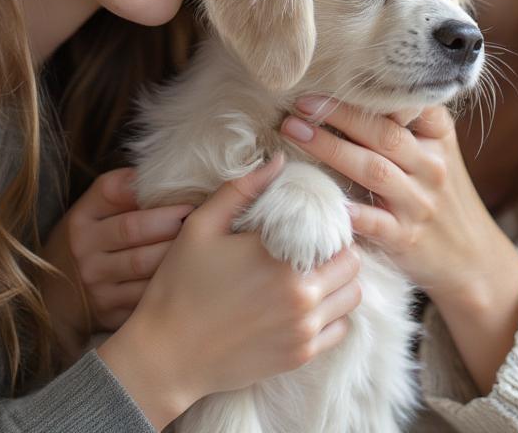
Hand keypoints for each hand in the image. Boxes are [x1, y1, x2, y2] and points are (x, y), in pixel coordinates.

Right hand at [39, 167, 192, 354]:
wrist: (55, 297)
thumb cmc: (88, 241)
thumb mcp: (91, 209)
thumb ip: (120, 189)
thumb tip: (161, 172)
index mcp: (81, 220)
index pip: (118, 197)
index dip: (154, 196)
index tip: (186, 199)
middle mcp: (85, 252)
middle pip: (135, 232)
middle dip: (172, 223)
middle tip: (202, 219)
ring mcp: (96, 286)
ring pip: (145, 268)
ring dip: (177, 254)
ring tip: (202, 244)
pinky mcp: (109, 314)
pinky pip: (147, 298)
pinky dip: (171, 287)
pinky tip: (190, 277)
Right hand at [98, 156, 362, 427]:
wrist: (166, 356)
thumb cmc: (179, 285)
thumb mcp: (202, 226)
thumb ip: (243, 189)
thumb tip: (279, 161)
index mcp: (280, 258)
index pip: (335, 233)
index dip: (329, 224)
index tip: (315, 222)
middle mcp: (301, 295)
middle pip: (351, 264)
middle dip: (338, 251)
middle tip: (316, 247)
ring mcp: (303, 330)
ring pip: (351, 297)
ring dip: (340, 282)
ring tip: (315, 273)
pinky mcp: (299, 356)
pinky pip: (339, 331)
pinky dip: (332, 315)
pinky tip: (308, 305)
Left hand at [279, 99, 517, 393]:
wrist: (472, 256)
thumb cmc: (439, 192)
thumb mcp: (436, 150)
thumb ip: (405, 122)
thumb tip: (350, 90)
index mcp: (438, 136)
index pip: (407, 104)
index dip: (369, 92)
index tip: (330, 79)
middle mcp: (431, 166)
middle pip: (382, 133)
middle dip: (337, 116)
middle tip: (299, 104)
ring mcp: (420, 202)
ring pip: (373, 169)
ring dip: (330, 148)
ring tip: (294, 132)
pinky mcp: (406, 237)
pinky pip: (375, 222)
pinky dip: (350, 210)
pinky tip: (322, 197)